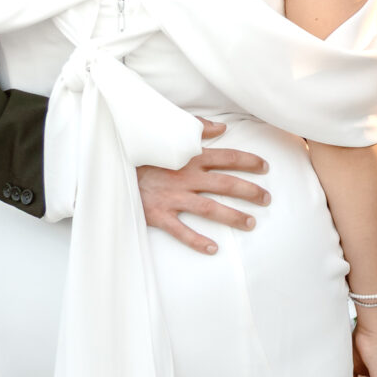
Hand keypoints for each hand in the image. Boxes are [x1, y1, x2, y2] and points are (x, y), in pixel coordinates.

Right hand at [138, 122, 269, 252]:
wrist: (109, 167)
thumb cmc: (141, 152)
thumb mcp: (166, 134)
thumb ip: (196, 129)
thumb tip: (222, 128)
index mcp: (189, 157)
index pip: (227, 157)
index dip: (249, 162)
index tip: (265, 167)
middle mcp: (185, 177)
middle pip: (225, 184)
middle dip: (250, 191)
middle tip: (267, 199)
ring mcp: (173, 197)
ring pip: (210, 208)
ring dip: (233, 216)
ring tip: (251, 223)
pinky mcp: (158, 215)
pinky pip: (181, 231)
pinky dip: (197, 241)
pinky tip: (214, 249)